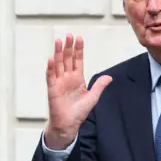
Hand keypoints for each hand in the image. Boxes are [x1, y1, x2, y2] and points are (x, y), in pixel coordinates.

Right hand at [44, 34, 111, 149]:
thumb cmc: (79, 112)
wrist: (68, 125)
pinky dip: (51, 68)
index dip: (78, 50)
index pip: (78, 61)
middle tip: (69, 35)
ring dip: (58, 53)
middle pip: (67, 59)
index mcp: (78, 79)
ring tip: (59, 42)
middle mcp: (68, 78)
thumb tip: (109, 77)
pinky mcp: (53, 90)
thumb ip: (100, 86)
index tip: (79, 39)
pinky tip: (52, 59)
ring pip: (58, 65)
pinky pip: (51, 77)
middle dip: (68, 47)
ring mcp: (59, 83)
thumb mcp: (93, 97)